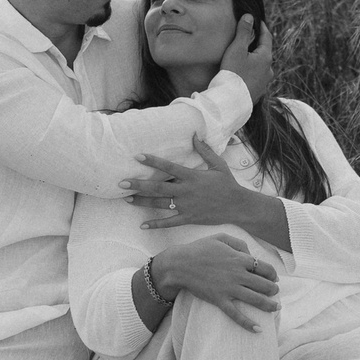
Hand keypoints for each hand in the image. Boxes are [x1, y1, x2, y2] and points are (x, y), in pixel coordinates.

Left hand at [125, 139, 258, 227]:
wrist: (238, 206)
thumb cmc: (227, 183)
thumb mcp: (218, 164)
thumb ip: (204, 150)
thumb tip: (194, 134)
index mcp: (192, 176)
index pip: (168, 167)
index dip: (152, 161)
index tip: (137, 156)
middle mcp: (186, 191)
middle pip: (158, 187)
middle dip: (139, 184)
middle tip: (121, 182)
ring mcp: (186, 206)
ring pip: (160, 204)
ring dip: (142, 201)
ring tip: (126, 198)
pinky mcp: (189, 218)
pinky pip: (169, 222)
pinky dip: (156, 224)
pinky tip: (143, 225)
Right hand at [153, 233, 279, 330]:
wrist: (179, 264)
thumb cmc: (199, 249)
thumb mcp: (220, 238)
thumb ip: (239, 244)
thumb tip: (250, 255)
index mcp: (239, 259)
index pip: (265, 268)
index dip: (273, 274)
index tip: (274, 278)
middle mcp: (238, 274)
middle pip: (264, 285)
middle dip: (273, 290)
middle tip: (275, 292)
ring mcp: (229, 289)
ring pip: (255, 300)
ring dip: (269, 305)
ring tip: (276, 308)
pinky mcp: (219, 300)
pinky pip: (236, 314)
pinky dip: (248, 323)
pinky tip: (258, 329)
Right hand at [218, 13, 272, 101]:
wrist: (230, 102)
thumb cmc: (233, 73)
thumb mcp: (237, 49)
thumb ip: (244, 32)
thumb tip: (250, 16)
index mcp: (266, 58)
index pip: (267, 38)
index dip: (262, 28)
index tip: (258, 21)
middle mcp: (268, 70)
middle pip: (265, 53)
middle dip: (258, 45)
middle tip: (251, 37)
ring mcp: (264, 83)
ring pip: (261, 67)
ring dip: (255, 60)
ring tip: (245, 56)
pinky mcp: (257, 93)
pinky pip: (256, 78)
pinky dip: (251, 72)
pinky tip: (243, 74)